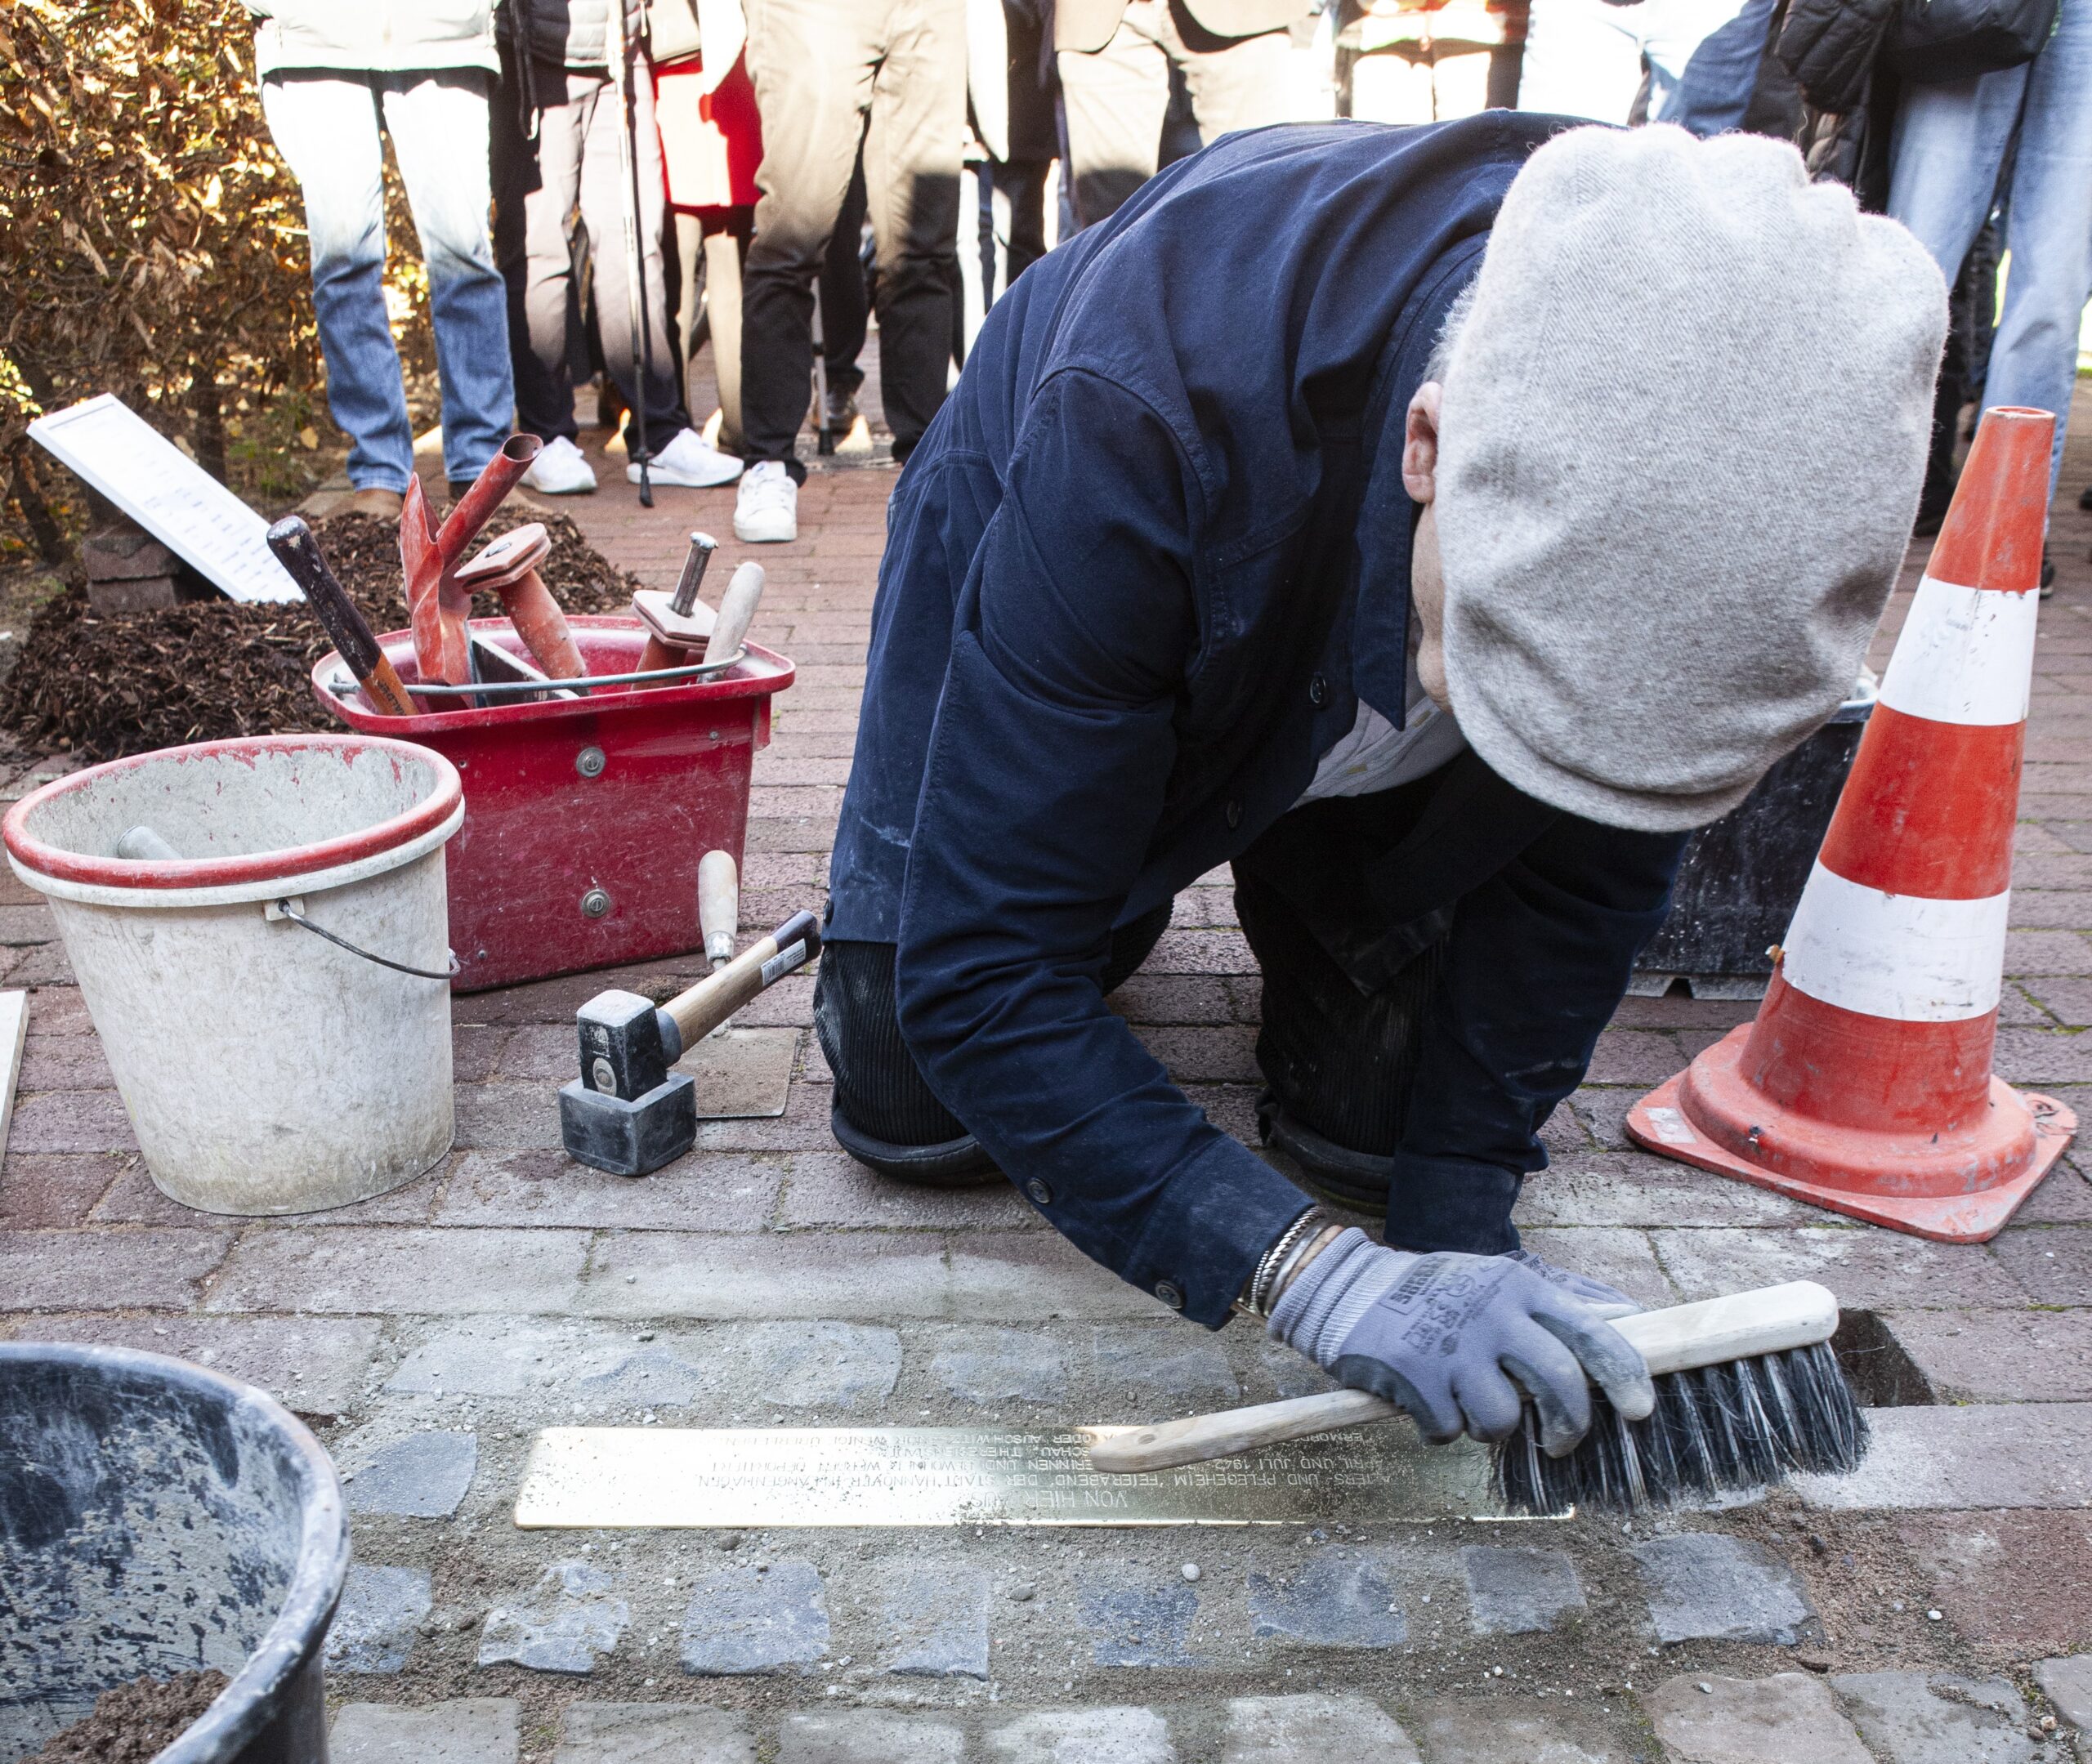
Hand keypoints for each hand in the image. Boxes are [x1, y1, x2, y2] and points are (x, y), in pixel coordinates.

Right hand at [1269, 1230, 1653, 1454]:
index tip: (1641, 1410)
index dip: (1625, 1377)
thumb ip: (1550, 1308)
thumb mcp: (1495, 1281)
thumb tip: (1627, 1325)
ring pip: (1505, 1419)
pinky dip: (1440, 1427)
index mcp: (1520, 1288)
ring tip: (1467, 1406)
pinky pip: (1450, 1430)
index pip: (1592, 1333)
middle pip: (1560, 1384)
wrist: (1345, 1289)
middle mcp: (1494, 1315)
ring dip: (1490, 1428)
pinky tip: (1425, 1399)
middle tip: (1560, 1442)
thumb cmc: (1434, 1293)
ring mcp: (1454, 1347)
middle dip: (1570, 1427)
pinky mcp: (1416, 1378)